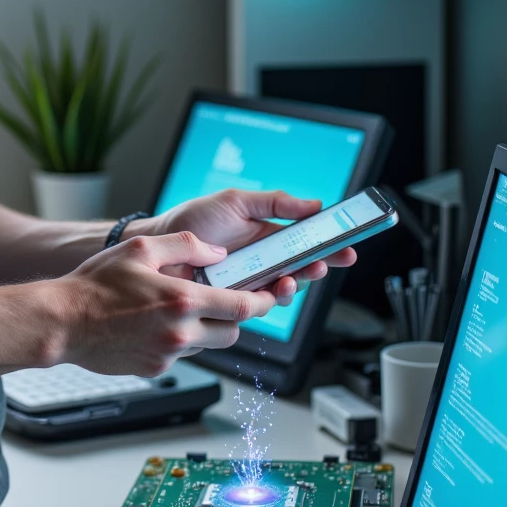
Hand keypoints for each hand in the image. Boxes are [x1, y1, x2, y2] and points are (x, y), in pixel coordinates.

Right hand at [62, 230, 276, 376]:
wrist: (63, 323)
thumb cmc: (96, 285)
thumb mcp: (141, 249)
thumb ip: (185, 245)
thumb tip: (217, 253)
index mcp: (181, 300)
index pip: (242, 306)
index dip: (263, 301)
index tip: (270, 294)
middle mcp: (180, 332)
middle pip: (233, 332)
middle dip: (237, 317)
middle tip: (228, 301)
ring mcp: (168, 354)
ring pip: (208, 345)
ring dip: (207, 328)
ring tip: (185, 309)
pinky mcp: (154, 368)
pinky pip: (182, 355)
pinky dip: (181, 341)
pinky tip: (158, 324)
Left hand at [131, 189, 357, 303]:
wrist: (158, 245)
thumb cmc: (193, 220)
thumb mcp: (236, 201)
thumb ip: (275, 203)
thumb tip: (314, 204)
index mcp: (267, 236)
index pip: (306, 242)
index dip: (329, 245)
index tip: (348, 246)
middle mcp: (262, 261)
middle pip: (302, 268)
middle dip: (320, 266)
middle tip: (327, 262)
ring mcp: (249, 282)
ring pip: (284, 289)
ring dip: (296, 284)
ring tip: (294, 276)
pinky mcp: (234, 301)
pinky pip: (258, 306)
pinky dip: (270, 299)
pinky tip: (272, 290)